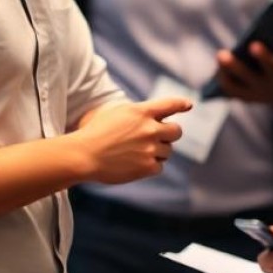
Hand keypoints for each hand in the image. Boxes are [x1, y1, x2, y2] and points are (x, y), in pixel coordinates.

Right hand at [75, 97, 191, 183]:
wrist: (85, 155)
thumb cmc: (96, 132)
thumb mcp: (117, 112)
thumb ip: (139, 112)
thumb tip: (156, 117)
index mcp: (141, 112)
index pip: (170, 105)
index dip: (181, 104)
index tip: (188, 105)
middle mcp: (149, 129)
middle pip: (176, 131)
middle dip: (169, 134)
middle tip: (158, 138)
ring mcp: (150, 149)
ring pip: (168, 150)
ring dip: (157, 151)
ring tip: (137, 152)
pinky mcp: (147, 167)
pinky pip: (159, 166)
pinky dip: (151, 166)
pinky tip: (136, 163)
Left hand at [215, 34, 272, 112]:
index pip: (271, 66)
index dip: (262, 56)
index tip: (253, 44)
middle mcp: (266, 87)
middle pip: (247, 78)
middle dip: (233, 66)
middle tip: (221, 53)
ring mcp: (255, 94)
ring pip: (234, 87)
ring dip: (223, 75)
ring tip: (219, 58)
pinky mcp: (246, 97)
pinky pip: (231, 91)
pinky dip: (222, 81)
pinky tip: (218, 68)